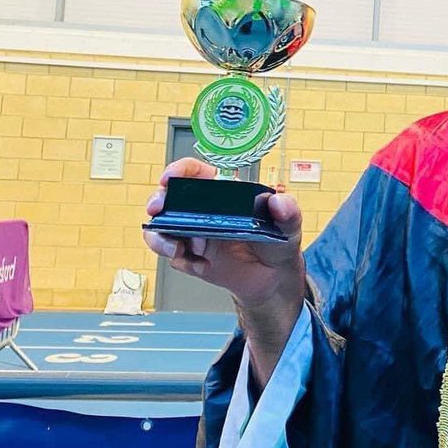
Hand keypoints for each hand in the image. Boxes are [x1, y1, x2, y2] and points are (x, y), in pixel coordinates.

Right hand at [143, 157, 306, 315]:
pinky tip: (196, 262)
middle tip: (159, 209)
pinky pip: (174, 257)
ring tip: (176, 247)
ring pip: (162, 229)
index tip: (170, 178)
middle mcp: (203, 211)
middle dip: (158, 201)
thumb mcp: (288, 224)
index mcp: (223, 193)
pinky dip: (179, 259)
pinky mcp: (192, 258)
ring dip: (161, 236)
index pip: (196, 173)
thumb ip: (288, 211)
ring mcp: (194, 234)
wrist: (273, 277)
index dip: (179, 171)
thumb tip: (279, 201)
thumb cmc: (278, 241)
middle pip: (169, 198)